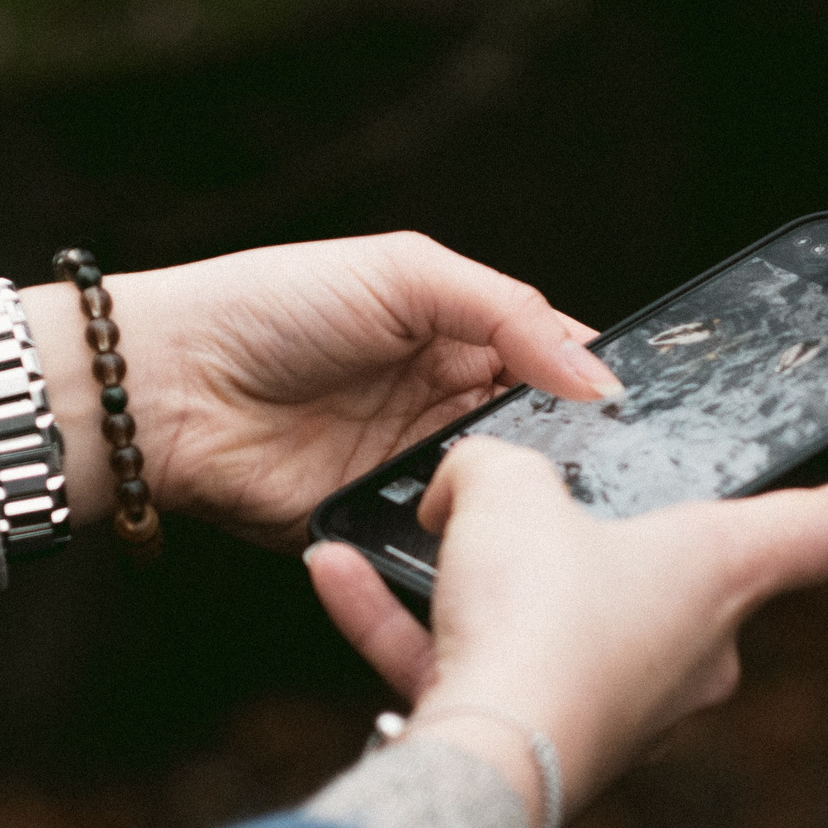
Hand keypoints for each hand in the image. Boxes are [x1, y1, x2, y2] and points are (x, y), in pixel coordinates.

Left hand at [19, 232, 620, 547]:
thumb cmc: (272, 307)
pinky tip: (506, 552)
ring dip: (529, 508)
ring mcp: (414, 472)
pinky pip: (442, 547)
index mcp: (459, 335)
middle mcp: (445, 406)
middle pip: (542, 438)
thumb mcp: (404, 274)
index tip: (658, 411)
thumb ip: (508, 313)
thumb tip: (598, 373)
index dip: (602, 385)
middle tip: (632, 475)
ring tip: (572, 515)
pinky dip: (470, 549)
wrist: (169, 387)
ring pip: (501, 501)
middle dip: (581, 455)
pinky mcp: (378, 528)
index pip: (558, 361)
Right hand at [305, 437, 827, 824]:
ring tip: (401, 531)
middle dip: (595, 538)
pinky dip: (408, 625)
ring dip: (476, 579)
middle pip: (671, 581)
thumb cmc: (539, 620)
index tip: (816, 477)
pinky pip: (476, 667)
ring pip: (551, 623)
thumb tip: (463, 481)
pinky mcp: (545, 743)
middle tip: (533, 497)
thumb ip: (487, 461)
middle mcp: (688, 652)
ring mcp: (621, 707)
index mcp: (718, 574)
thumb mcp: (506, 487)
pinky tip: (335, 573)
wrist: (488, 760)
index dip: (818, 494)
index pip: (816, 531)